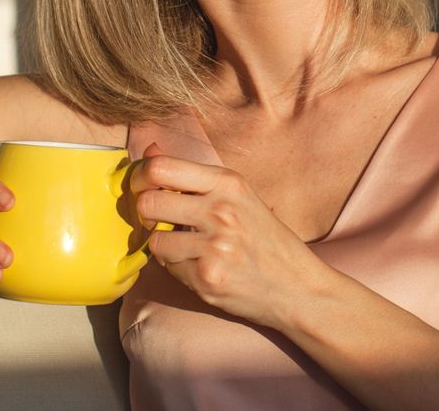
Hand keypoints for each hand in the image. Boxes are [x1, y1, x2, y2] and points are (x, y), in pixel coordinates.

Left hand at [131, 143, 324, 328]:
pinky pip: (169, 267)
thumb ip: (192, 175)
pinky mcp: (207, 277)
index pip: (161, 168)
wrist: (298, 287)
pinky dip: (178, 267)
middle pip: (148, 202)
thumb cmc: (265, 239)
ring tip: (188, 247)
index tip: (143, 187)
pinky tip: (201, 265)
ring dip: (164, 245)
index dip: (141, 177)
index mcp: (228, 183)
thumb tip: (148, 151)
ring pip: (155, 239)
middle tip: (158, 220)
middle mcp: (221, 211)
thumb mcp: (237, 195)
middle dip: (146, 213)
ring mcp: (215, 246)